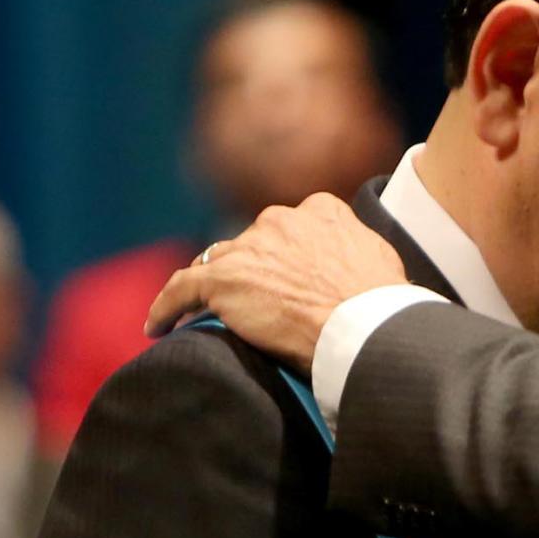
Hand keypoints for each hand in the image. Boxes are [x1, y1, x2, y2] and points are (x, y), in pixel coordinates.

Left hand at [145, 193, 408, 370]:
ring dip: (214, 286)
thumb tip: (355, 265)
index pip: (291, 227)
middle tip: (256, 302)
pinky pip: (180, 290)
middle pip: (252, 243)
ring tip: (204, 312)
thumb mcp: (379, 259)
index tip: (283, 273)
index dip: (284, 251)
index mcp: (322, 210)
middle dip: (252, 267)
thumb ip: (354, 248)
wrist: (364, 327)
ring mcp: (249, 248)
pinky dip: (165, 308)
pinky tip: (156, 326)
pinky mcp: (221, 279)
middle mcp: (281, 219)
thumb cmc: (381, 304)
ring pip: (217, 263)